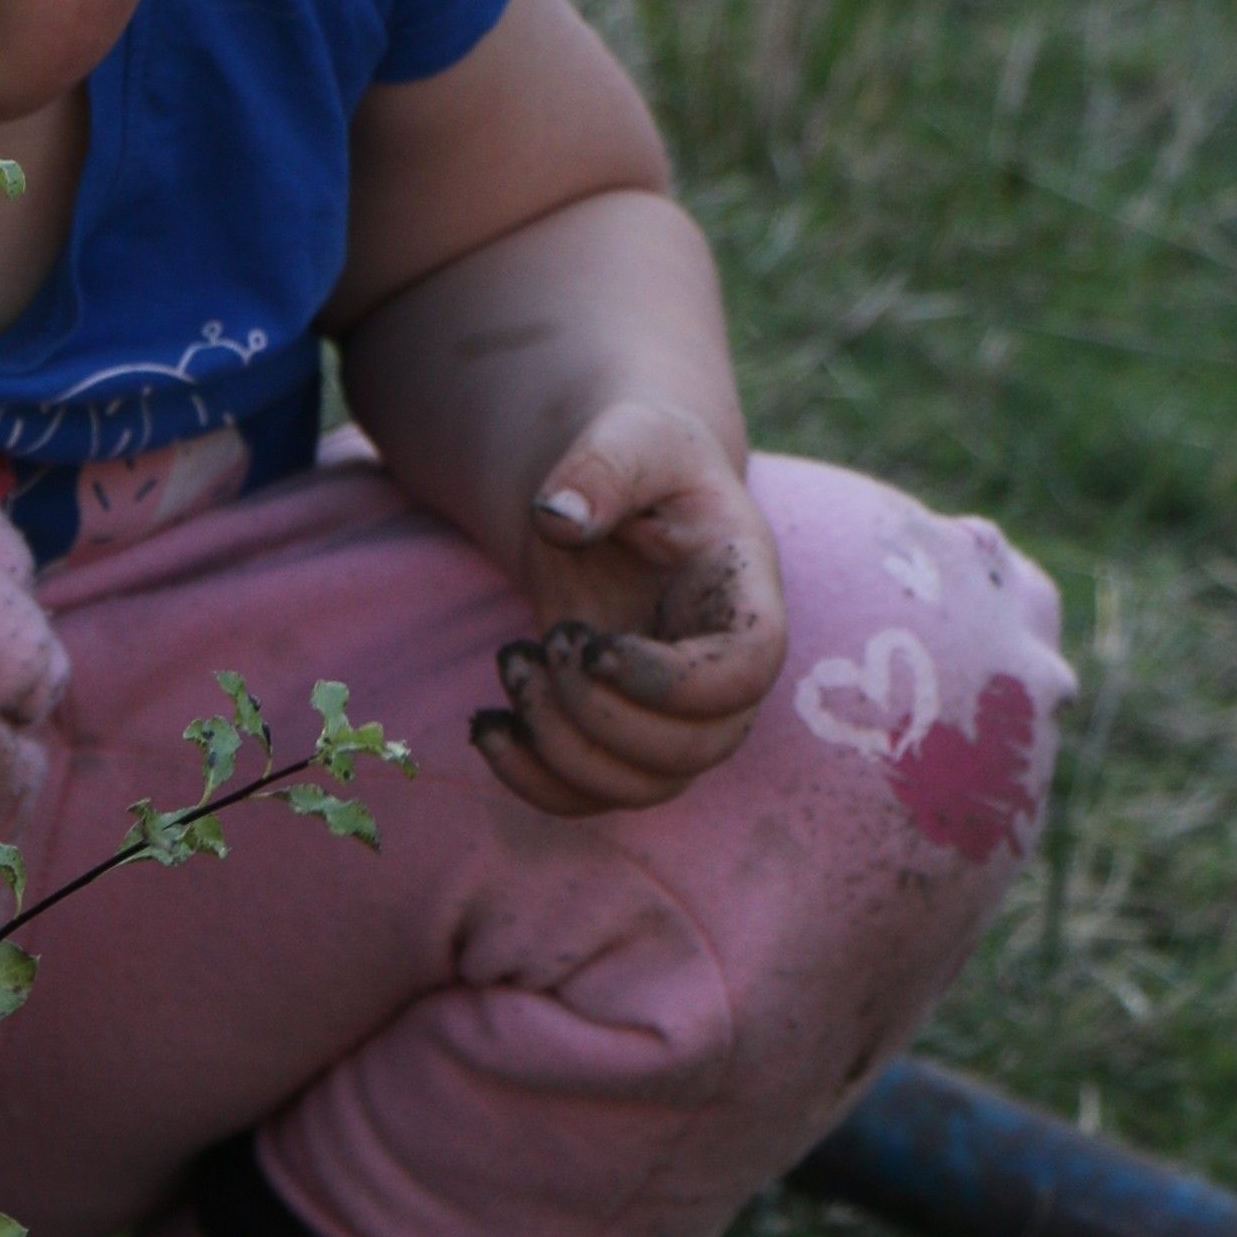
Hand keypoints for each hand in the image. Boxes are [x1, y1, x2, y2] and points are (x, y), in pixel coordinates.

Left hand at [473, 402, 785, 817]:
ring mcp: (677, 715)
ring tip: (515, 663)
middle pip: (694, 749)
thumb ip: (603, 467)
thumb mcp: (629, 438)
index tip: (594, 644)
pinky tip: (487, 725)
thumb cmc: (637, 463)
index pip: (748, 671)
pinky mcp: (623, 738)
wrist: (618, 498)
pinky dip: (532, 781)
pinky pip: (592, 798)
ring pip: (643, 787)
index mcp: (743, 594)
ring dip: (560, 746)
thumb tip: (557, 520)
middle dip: (600, 713)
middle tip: (548, 641)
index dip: (673, 682)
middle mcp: (724, 671)